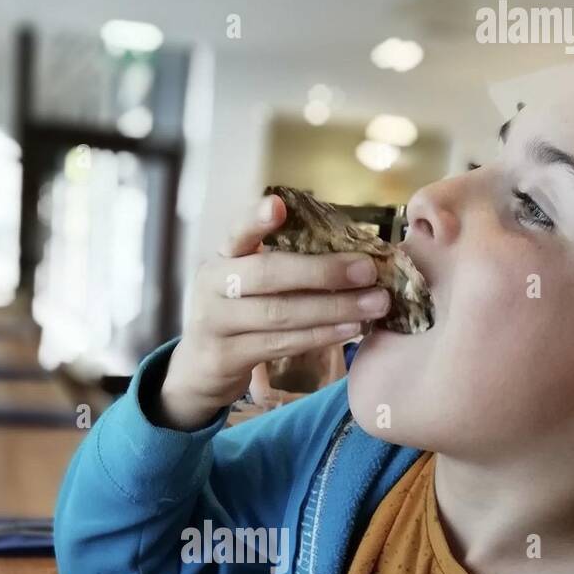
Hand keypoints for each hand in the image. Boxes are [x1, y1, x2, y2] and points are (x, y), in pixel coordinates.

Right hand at [155, 194, 388, 429]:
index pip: (237, 232)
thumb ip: (280, 264)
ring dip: (333, 308)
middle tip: (368, 270)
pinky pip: (280, 344)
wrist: (199, 368)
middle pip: (268, 274)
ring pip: (279, 313)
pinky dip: (319, 336)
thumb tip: (351, 253)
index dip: (256, 219)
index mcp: (222, 258)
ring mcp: (215, 323)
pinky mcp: (226, 357)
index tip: (279, 205)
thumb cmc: (239, 316)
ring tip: (374, 304)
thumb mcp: (246, 284)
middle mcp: (212, 285)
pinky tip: (349, 329)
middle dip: (323, 271)